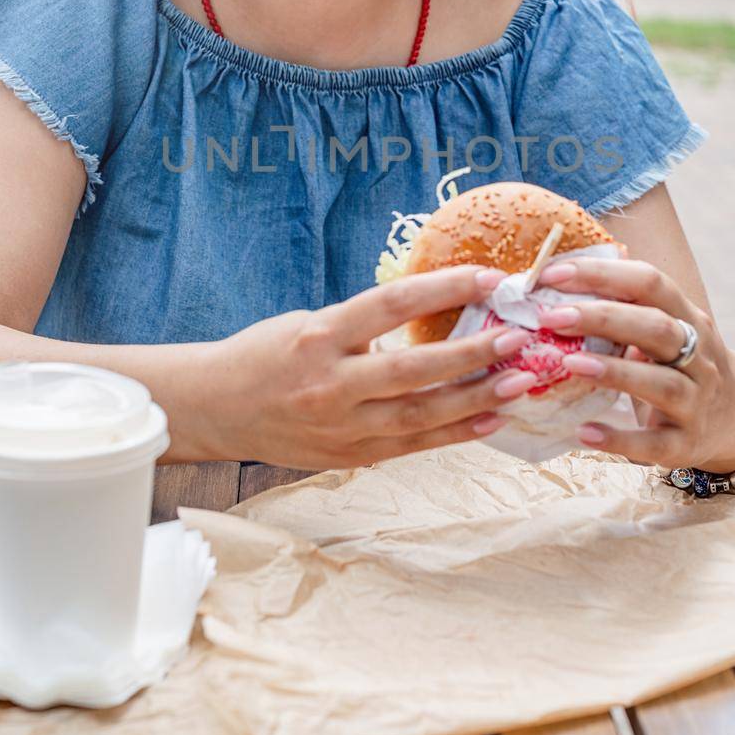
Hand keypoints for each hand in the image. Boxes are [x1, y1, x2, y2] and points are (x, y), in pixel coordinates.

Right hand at [206, 265, 545, 469]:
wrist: (216, 409)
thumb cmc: (267, 354)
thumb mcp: (309, 322)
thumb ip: (365, 325)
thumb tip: (435, 309)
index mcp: (319, 336)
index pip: (392, 304)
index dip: (445, 288)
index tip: (490, 278)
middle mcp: (330, 384)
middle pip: (413, 369)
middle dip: (472, 354)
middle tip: (519, 338)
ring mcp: (340, 427)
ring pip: (419, 415)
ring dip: (475, 399)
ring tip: (519, 382)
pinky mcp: (349, 457)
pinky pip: (411, 445)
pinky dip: (454, 433)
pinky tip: (491, 420)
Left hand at [531, 255, 734, 473]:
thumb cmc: (679, 364)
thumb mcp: (666, 330)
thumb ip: (625, 308)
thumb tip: (556, 280)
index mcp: (688, 318)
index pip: (650, 283)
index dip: (601, 274)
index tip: (550, 274)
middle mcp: (699, 356)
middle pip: (656, 328)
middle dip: (602, 317)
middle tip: (551, 315)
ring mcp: (696, 402)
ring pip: (662, 383)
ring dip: (613, 372)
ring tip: (568, 363)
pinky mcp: (686, 444)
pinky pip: (654, 444)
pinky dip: (619, 439)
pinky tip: (584, 433)